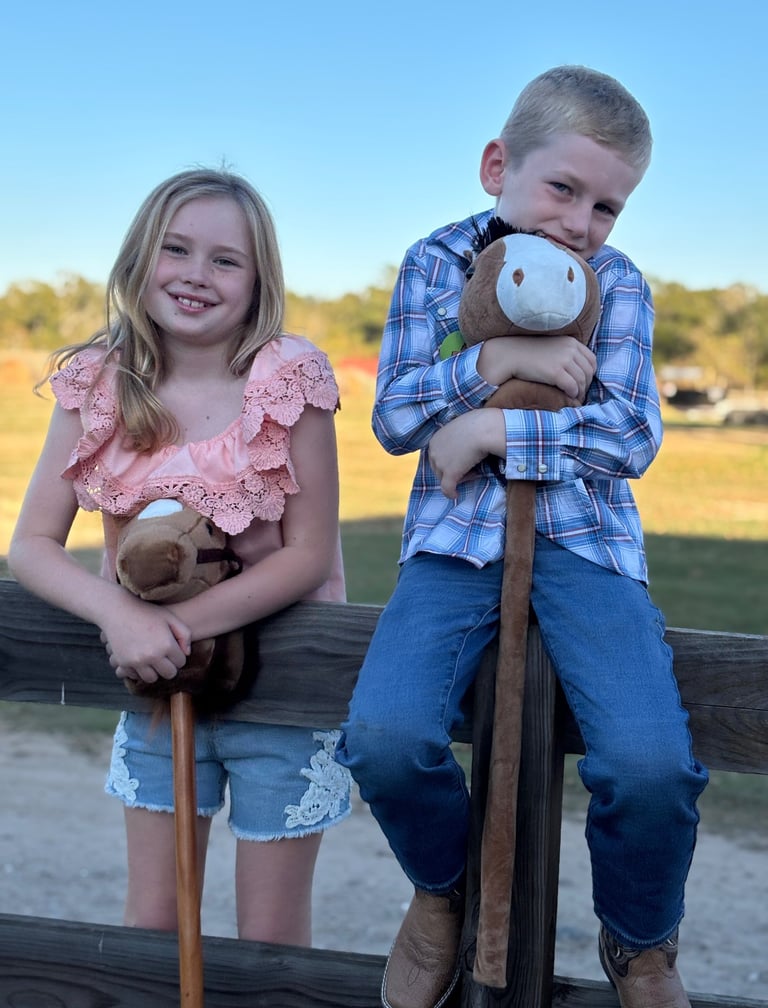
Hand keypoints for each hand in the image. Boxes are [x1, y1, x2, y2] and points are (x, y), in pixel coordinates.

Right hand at [99, 593, 191, 683]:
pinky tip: (140, 660)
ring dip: (154, 671)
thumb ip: (185, 634)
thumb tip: (187, 654)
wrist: (118, 610)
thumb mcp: (170, 618)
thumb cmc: (147, 612)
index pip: (181, 662)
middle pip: (169, 674)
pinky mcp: (124, 663)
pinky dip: (138, 671)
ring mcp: (137, 661)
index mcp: (166, 644)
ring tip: (153, 660)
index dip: (178, 656)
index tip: (173, 649)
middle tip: (165, 657)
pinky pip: (135, 676)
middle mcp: (152, 655)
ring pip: (152, 679)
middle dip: (169, 667)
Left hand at [428, 409, 505, 498]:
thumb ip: (456, 438)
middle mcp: (433, 451)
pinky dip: (450, 493)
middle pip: (438, 469)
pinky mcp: (449, 473)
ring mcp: (440, 463)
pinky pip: (447, 488)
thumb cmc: (479, 425)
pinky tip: (456, 495)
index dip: (448, 461)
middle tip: (469, 469)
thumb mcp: (461, 429)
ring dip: (456, 478)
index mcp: (434, 440)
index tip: (461, 462)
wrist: (484, 429)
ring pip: (444, 478)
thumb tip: (462, 447)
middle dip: (451, 471)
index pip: (436, 457)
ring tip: (472, 473)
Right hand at [478, 336, 595, 401]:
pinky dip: (572, 394)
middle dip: (586, 385)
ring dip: (580, 392)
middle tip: (580, 395)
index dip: (590, 374)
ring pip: (581, 381)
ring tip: (575, 399)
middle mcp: (570, 349)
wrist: (510, 355)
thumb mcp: (551, 347)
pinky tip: (567, 397)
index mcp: (571, 342)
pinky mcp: (556, 372)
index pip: (591, 360)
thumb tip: (575, 369)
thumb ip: (565, 353)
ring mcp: (564, 360)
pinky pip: (572, 387)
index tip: (583, 383)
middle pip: (588, 372)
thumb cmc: (528, 354)